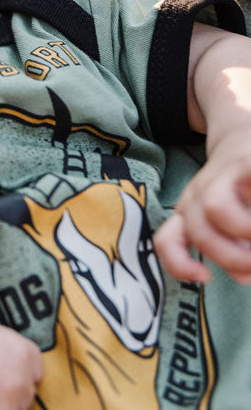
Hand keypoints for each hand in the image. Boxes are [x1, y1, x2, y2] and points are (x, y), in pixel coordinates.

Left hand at [155, 128, 250, 283]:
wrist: (242, 132)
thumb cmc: (238, 188)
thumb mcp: (228, 219)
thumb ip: (232, 250)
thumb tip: (243, 276)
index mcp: (191, 212)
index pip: (167, 240)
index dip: (178, 264)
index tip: (205, 277)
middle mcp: (200, 192)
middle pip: (197, 229)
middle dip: (229, 256)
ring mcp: (222, 173)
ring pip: (214, 207)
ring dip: (243, 230)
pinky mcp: (246, 160)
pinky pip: (247, 176)